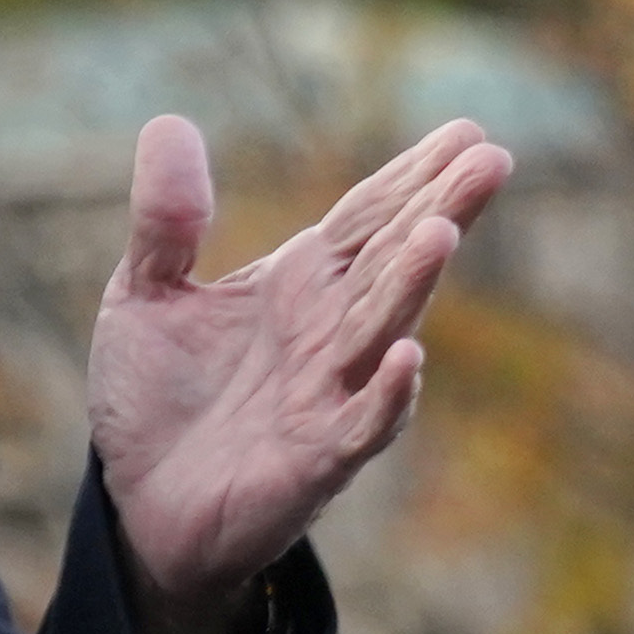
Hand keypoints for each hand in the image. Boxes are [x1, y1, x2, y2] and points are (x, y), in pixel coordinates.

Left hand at [88, 114, 510, 633]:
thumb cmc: (157, 402)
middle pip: (393, 258)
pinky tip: (408, 356)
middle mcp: (329, 332)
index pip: (368, 218)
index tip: (466, 130)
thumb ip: (166, 220)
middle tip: (493, 157)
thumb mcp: (144, 295)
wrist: (140, 510)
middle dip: (441, 208)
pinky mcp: (316, 460)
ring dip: (414, 283)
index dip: (413, 175)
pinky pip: (363, 424)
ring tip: (440, 231)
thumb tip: (170, 123)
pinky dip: (389, 394)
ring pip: (384, 328)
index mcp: (300, 284)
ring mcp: (329, 394)